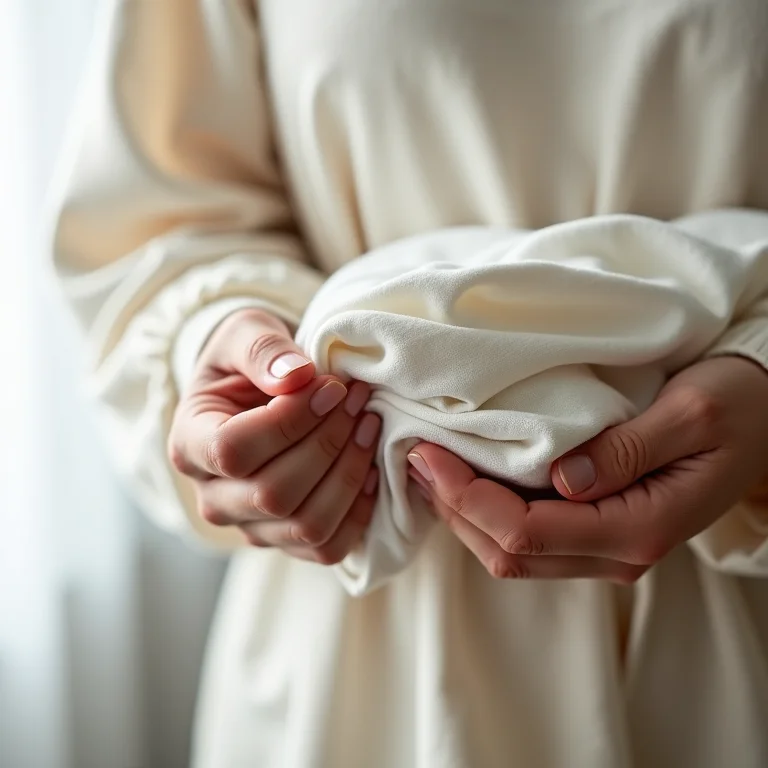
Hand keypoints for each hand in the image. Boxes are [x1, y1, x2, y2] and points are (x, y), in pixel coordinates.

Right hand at [168, 308, 380, 564]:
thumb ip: (263, 348)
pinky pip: (327, 547)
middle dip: (329, 443)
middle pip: (274, 494)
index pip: (233, 451)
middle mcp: (214, 497)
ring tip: (368, 426)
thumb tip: (296, 376)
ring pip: (306, 526)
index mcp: (190, 445)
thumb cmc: (248, 360)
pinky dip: (358, 512)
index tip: (330, 386)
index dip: (290, 421)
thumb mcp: (246, 332)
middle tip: (358, 400)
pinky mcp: (286, 540)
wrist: (256, 390)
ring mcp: (250, 526)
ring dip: (349, 474)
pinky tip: (370, 467)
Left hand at [406, 355, 767, 580]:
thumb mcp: (695, 412)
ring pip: (512, 553)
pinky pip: (530, 535)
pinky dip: (487, 510)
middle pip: (509, 553)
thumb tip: (561, 478)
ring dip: (464, 513)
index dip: (466, 499)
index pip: (527, 534)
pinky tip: (466, 476)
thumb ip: (629, 448)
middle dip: (453, 508)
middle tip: (414, 455)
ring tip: (428, 465)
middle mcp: (619, 551)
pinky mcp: (599, 529)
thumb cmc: (739, 404)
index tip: (426, 455)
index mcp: (640, 528)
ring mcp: (607, 546)